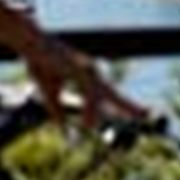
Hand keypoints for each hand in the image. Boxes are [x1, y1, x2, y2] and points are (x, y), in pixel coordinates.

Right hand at [22, 33, 145, 131]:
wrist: (30, 45)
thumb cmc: (42, 64)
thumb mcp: (50, 95)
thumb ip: (58, 113)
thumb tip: (66, 134)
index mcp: (88, 78)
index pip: (111, 95)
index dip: (125, 105)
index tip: (142, 113)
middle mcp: (91, 72)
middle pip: (114, 94)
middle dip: (130, 106)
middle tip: (148, 114)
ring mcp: (86, 69)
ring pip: (102, 95)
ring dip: (104, 114)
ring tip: (103, 125)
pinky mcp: (78, 68)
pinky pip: (89, 92)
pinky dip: (91, 108)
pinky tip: (90, 123)